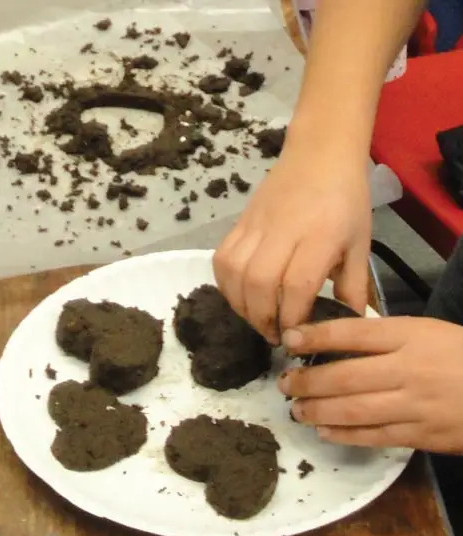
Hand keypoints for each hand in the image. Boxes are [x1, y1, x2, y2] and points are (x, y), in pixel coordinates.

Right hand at [213, 138, 370, 343]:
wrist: (319, 154)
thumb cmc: (346, 199)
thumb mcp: (360, 241)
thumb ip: (353, 284)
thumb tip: (350, 321)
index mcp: (320, 236)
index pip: (296, 285)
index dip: (292, 317)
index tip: (296, 335)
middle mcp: (283, 231)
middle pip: (259, 282)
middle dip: (262, 317)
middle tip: (273, 334)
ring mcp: (256, 226)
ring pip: (234, 272)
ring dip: (240, 304)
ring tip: (255, 318)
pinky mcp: (239, 222)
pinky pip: (221, 258)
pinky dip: (225, 283)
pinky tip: (239, 294)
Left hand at [278, 316, 462, 453]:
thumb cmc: (461, 354)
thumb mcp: (426, 331)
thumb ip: (385, 336)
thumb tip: (333, 340)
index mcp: (410, 335)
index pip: (353, 333)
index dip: (316, 336)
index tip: (288, 340)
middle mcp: (409, 369)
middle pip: (346, 376)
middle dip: (307, 381)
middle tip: (283, 384)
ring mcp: (416, 405)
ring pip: (355, 410)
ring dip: (318, 411)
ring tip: (295, 410)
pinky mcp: (423, 435)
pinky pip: (376, 436)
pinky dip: (346, 435)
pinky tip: (324, 432)